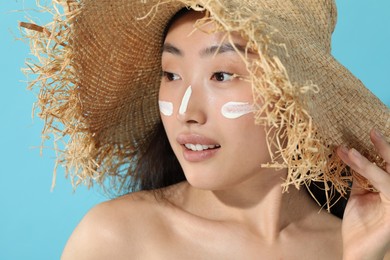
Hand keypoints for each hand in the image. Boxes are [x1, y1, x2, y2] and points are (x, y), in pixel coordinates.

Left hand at [337, 129, 389, 259]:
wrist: (357, 251)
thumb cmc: (359, 226)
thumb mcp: (358, 196)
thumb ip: (359, 178)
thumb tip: (353, 158)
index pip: (388, 167)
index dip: (379, 150)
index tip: (367, 133)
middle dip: (385, 147)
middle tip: (371, 131)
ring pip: (388, 174)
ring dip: (368, 160)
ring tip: (350, 151)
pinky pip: (385, 185)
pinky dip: (369, 170)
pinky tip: (355, 160)